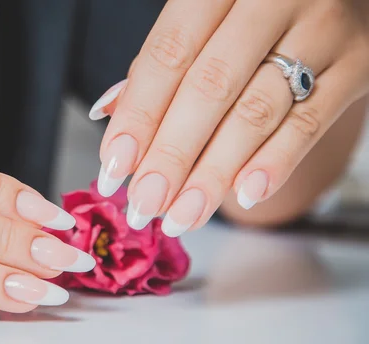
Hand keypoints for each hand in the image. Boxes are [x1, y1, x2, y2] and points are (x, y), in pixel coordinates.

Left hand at [90, 0, 368, 233]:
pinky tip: (243, 195)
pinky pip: (311, 123)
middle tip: (144, 203)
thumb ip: (159, 64)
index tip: (115, 168)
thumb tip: (108, 114)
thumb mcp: (202, 19)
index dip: (138, 116)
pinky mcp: (358, 63)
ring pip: (256, 112)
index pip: (169, 55)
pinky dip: (274, 164)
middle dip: (171, 156)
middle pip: (209, 88)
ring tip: (182, 215)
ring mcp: (322, 28)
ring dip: (213, 174)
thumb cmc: (249, 9)